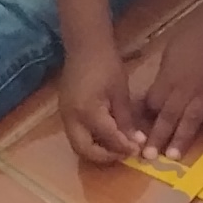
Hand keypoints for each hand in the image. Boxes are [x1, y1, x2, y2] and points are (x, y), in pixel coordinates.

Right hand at [58, 37, 140, 165]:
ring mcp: (64, 116)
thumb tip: (136, 143)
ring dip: (96, 151)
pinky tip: (106, 137)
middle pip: (84, 150)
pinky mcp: (64, 112)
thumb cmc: (107, 64)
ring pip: (78, 145)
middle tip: (123, 154)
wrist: (85, 46)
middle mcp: (71, 118)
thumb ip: (126, 120)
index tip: (137, 150)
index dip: (123, 147)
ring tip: (116, 147)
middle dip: (105, 157)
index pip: (107, 138)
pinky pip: (76, 135)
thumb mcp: (121, 93)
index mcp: (87, 111)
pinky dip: (90, 141)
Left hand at [127, 10, 202, 160]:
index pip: (153, 104)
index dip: (146, 117)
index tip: (141, 129)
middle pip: (168, 117)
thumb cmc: (193, 32)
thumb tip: (160, 90)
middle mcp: (185, 90)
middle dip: (158, 138)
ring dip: (182, 139)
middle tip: (149, 158)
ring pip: (192, 120)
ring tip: (174, 156)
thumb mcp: (169, 51)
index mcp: (169, 78)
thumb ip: (165, 75)